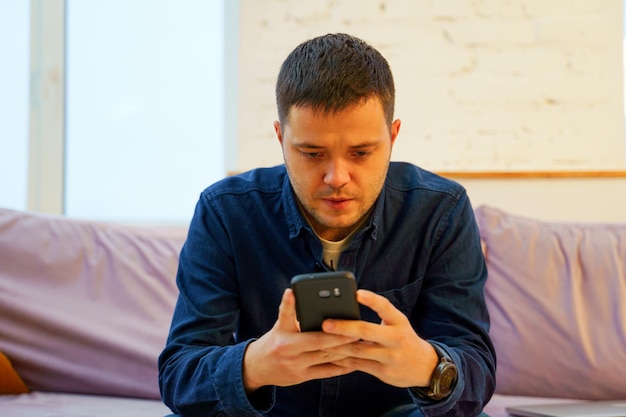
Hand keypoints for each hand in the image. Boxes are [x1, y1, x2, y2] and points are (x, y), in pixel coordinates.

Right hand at [242, 289, 358, 391]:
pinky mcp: (302, 376)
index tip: (291, 292)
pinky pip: (326, 372)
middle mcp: (287, 348)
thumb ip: (295, 317)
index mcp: (281, 331)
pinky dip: (341, 367)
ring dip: (344, 350)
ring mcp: (295, 364)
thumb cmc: (274, 341)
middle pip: (315, 340)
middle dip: (337, 336)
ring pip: (325, 356)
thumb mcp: (280, 327)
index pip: (285, 315)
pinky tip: (354, 362)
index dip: (288, 303)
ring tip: (360, 343)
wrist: (257, 368)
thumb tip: (318, 305)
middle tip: (356, 330)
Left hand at [320, 289, 437, 387]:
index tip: (357, 293)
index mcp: (399, 322)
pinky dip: (342, 360)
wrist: (425, 367)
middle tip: (325, 323)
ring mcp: (390, 357)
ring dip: (337, 345)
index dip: (371, 300)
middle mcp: (395, 339)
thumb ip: (380, 314)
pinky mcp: (383, 372)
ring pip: (358, 350)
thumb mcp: (398, 324)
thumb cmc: (403, 339)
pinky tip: (329, 355)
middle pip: (367, 331)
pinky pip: (358, 365)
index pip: (385, 307)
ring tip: (319, 340)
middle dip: (344, 327)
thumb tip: (351, 302)